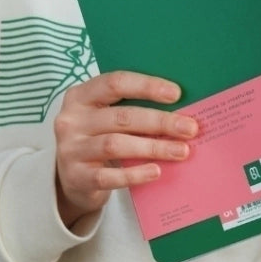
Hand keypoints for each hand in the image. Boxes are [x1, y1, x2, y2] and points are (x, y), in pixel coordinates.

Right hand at [53, 71, 198, 227]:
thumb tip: (181, 109)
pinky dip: (135, 174)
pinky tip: (157, 171)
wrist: (71, 178)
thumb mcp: (106, 116)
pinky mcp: (76, 177)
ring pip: (116, 145)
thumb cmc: (99, 137)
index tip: (176, 94)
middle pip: (121, 117)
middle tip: (190, 128)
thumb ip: (132, 108)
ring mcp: (70, 150)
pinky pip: (108, 176)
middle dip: (160, 121)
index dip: (147, 86)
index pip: (115, 83)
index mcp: (81, 96)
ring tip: (181, 151)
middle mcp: (71, 120)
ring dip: (153, 147)